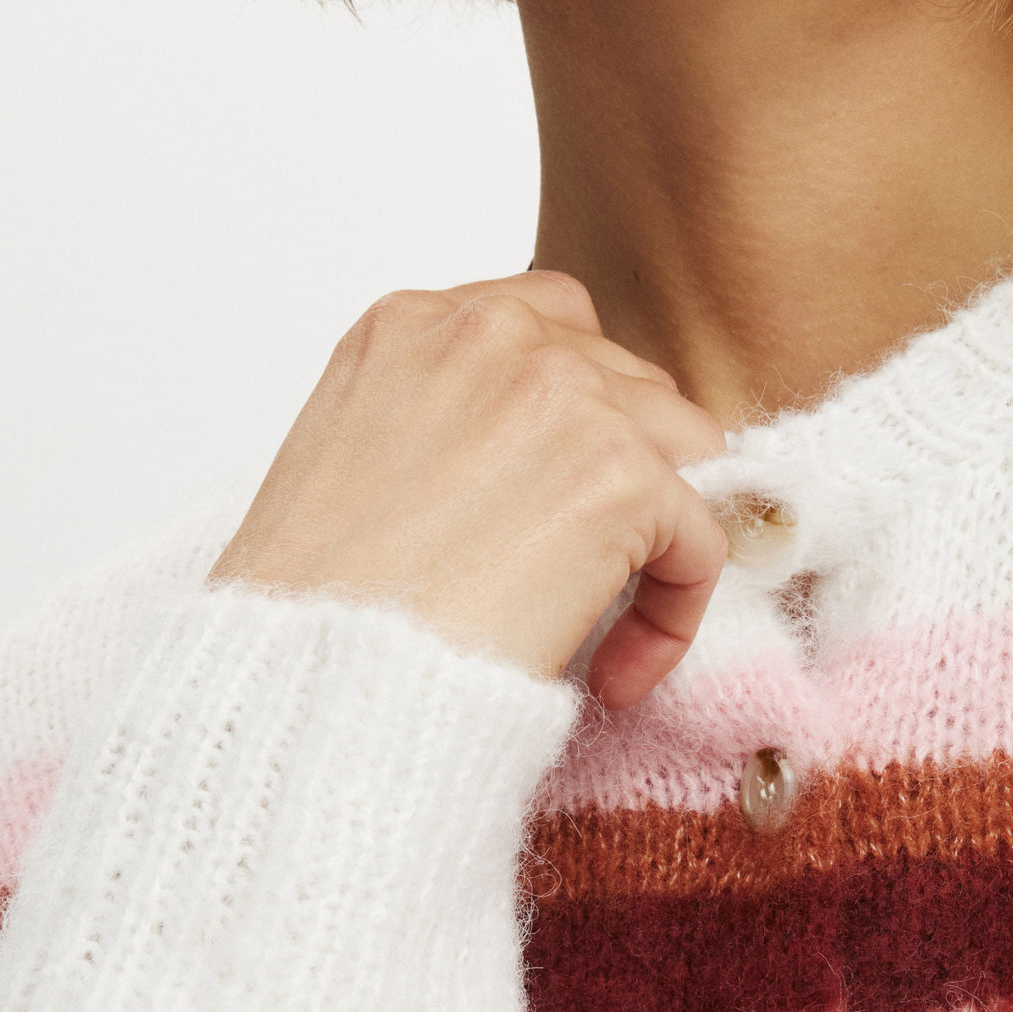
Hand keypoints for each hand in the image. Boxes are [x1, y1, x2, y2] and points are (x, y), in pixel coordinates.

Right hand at [207, 271, 727, 706]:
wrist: (314, 687)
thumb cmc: (310, 609)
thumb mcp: (346, 460)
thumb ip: (440, 418)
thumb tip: (533, 456)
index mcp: (412, 324)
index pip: (549, 324)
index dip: (572, 413)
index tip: (553, 492)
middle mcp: (493, 336)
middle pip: (627, 380)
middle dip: (620, 467)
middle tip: (581, 564)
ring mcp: (567, 396)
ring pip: (685, 446)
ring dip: (656, 533)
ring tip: (603, 619)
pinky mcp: (624, 475)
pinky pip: (702, 539)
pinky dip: (674, 613)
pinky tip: (615, 672)